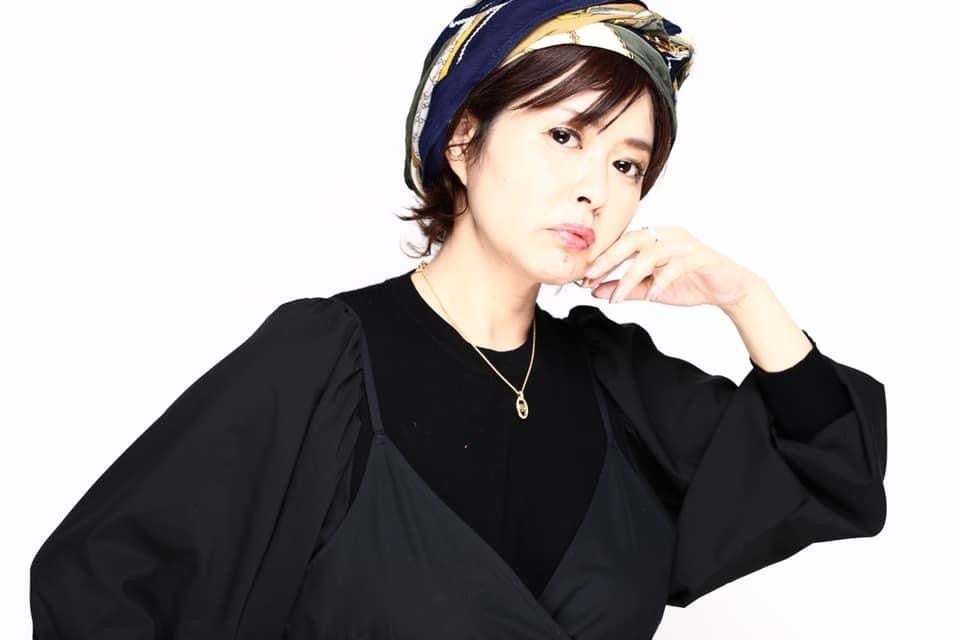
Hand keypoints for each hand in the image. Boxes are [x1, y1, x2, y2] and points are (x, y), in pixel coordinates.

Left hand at [583, 225, 759, 307]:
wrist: (729, 290)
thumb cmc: (690, 284)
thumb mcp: (652, 289)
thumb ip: (626, 289)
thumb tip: (596, 292)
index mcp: (655, 238)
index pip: (623, 242)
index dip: (603, 258)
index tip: (584, 277)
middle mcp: (669, 235)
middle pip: (633, 240)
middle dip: (609, 259)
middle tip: (591, 278)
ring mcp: (686, 244)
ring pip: (651, 254)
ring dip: (630, 276)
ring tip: (617, 297)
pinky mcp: (702, 256)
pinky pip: (676, 266)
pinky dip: (661, 281)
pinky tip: (650, 297)